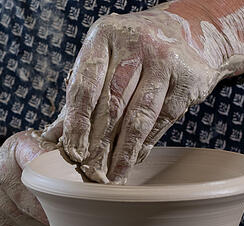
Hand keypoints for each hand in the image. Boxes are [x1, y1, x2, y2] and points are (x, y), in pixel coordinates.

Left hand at [41, 2, 243, 183]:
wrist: (191, 31)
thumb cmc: (136, 50)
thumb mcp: (106, 58)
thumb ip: (81, 93)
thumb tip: (51, 135)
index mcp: (106, 35)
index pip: (86, 85)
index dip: (77, 122)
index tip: (73, 152)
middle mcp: (136, 43)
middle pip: (113, 103)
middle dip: (100, 143)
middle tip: (91, 172)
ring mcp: (165, 60)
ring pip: (140, 115)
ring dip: (125, 151)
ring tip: (114, 175)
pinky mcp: (188, 80)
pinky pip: (163, 120)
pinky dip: (147, 143)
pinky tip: (135, 159)